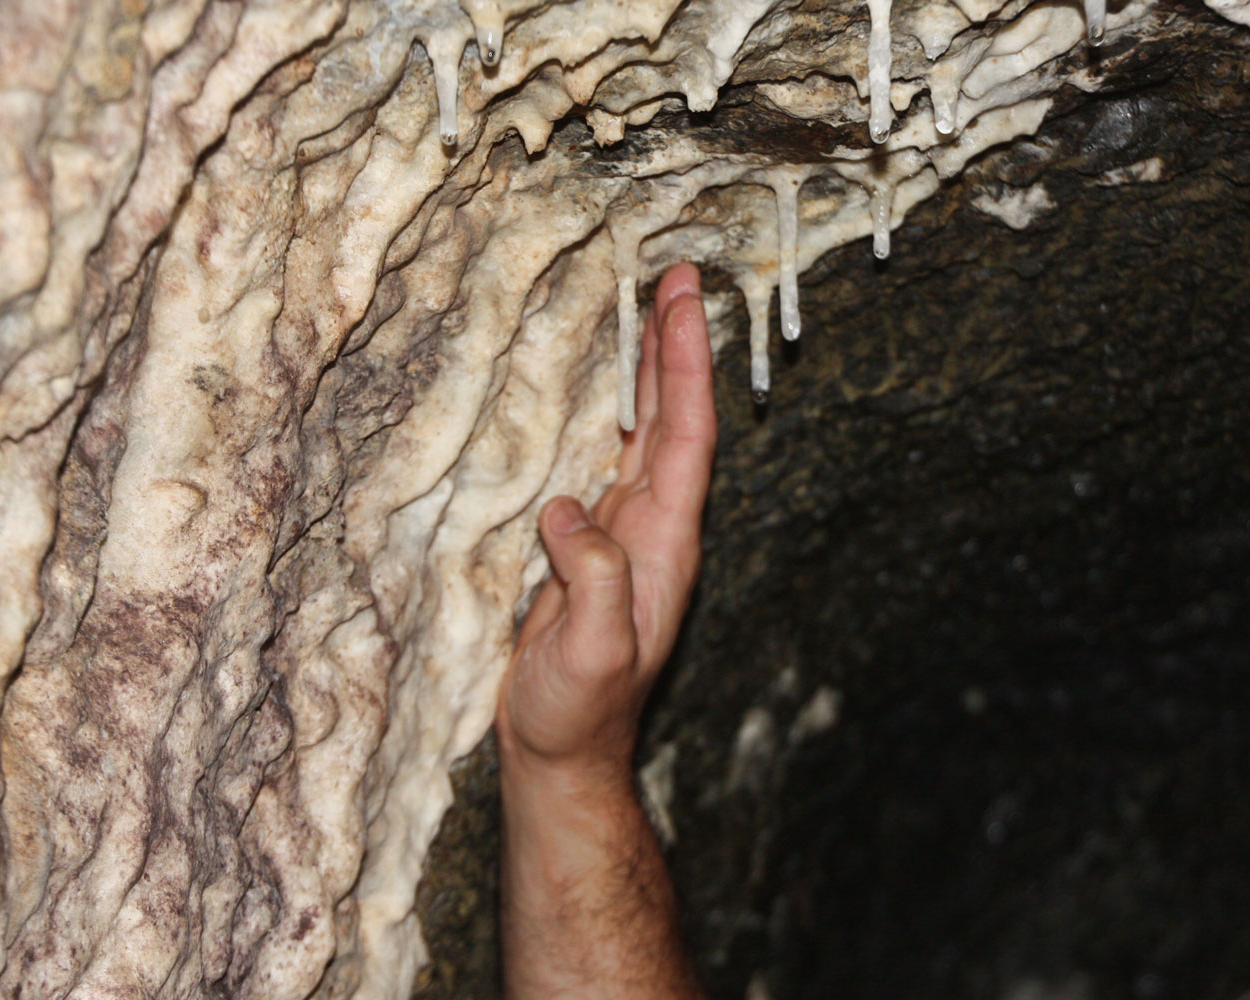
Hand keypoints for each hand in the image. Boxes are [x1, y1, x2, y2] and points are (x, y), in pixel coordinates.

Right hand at [497, 261, 716, 782]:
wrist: (562, 751)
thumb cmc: (579, 711)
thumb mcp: (595, 654)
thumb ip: (596, 583)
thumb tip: (570, 509)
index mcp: (664, 544)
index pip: (685, 436)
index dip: (686, 365)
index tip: (686, 300)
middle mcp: (654, 527)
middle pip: (675, 419)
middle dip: (677, 346)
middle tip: (678, 276)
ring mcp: (626, 532)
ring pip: (647, 432)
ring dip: (651, 370)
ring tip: (650, 309)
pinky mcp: (594, 544)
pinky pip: (610, 458)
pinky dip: (614, 411)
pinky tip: (605, 389)